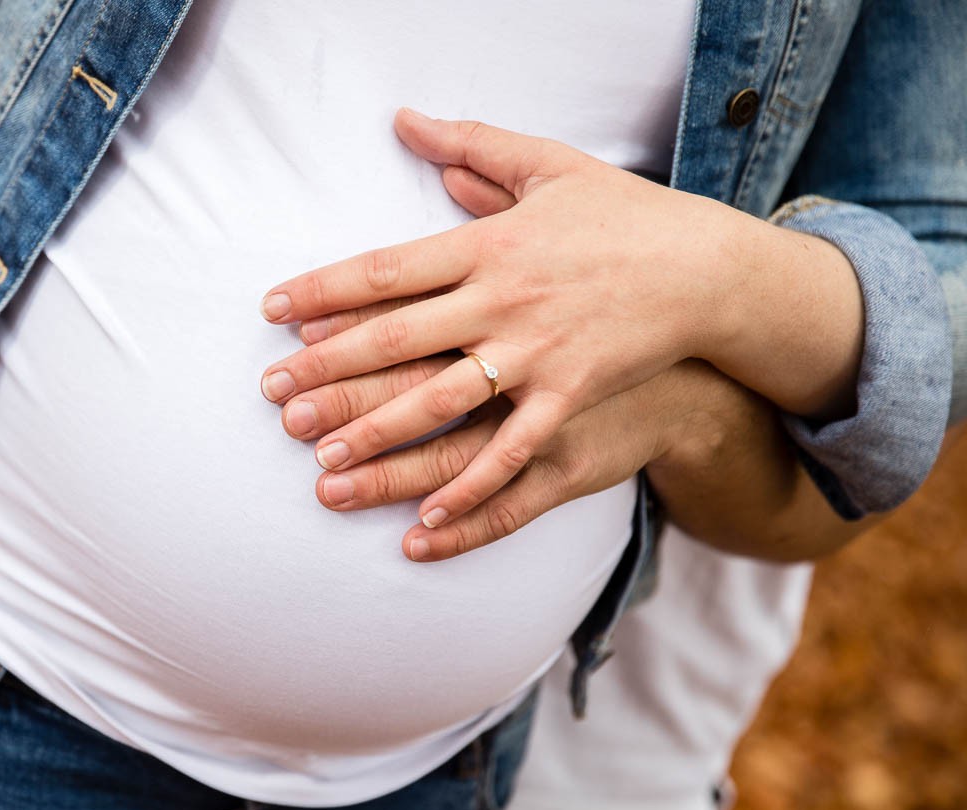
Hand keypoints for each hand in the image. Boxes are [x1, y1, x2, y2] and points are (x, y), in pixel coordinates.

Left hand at [260, 109, 861, 531]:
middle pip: (396, 340)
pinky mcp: (569, 399)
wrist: (708, 268)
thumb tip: (407, 121)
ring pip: (439, 402)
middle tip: (272, 395)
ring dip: (377, 434)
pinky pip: (511, 451)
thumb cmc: (624, 216)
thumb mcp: (550, 166)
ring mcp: (535, 355)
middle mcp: (502, 301)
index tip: (273, 310)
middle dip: (327, 370)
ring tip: (322, 461)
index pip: (387, 269)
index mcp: (489, 244)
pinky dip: (470, 486)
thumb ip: (473, 146)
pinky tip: (426, 516)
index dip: (325, 291)